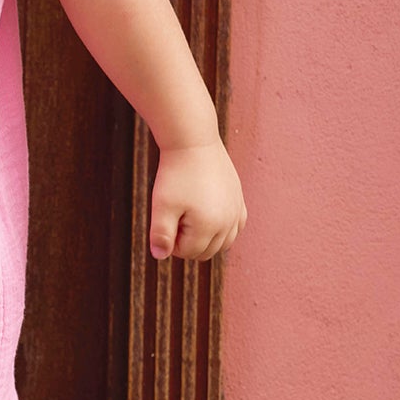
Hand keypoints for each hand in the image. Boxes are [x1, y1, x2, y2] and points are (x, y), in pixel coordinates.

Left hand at [149, 141, 245, 260]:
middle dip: (188, 242)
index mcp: (210, 226)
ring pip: (223, 243)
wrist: (193, 143)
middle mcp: (229, 223)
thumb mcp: (162, 205)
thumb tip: (160, 256)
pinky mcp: (240, 200)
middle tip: (175, 215)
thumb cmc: (175, 174)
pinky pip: (236, 227)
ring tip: (188, 214)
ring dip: (205, 238)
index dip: (171, 241)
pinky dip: (222, 229)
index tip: (165, 218)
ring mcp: (237, 211)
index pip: (188, 253)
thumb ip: (161, 234)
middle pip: (206, 252)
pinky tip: (207, 215)